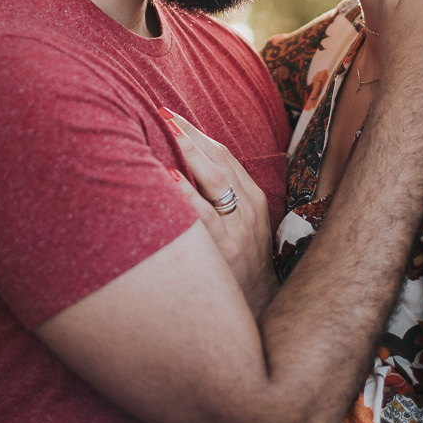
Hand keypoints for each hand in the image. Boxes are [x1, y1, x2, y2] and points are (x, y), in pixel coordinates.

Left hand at [159, 109, 278, 317]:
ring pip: (214, 179)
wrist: (259, 311)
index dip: (198, 133)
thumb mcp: (243, 227)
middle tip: (162, 112)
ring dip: (189, 151)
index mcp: (253, 198)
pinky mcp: (225, 250)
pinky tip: (168, 177)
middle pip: (218, 159)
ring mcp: (238, 228)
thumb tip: (189, 171)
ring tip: (166, 129)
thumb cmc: (242, 265)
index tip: (173, 115)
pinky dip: (186, 194)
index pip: (225, 155)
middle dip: (190, 133)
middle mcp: (248, 208)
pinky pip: (203, 216)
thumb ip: (225, 200)